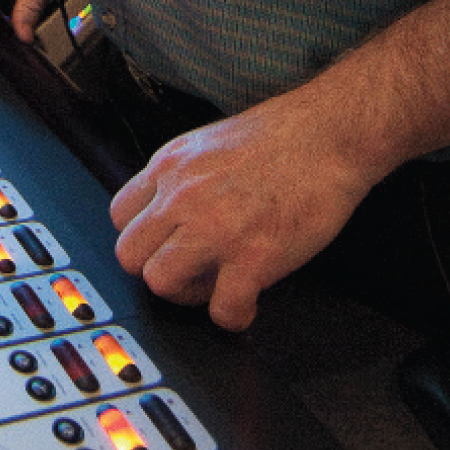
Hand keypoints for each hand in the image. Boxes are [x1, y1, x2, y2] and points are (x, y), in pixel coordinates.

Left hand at [110, 88, 376, 329]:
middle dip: (158, 270)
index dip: (144, 238)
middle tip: (192, 272)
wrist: (329, 134)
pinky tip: (251, 301)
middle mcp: (183, 195)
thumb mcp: (210, 143)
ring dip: (189, 295)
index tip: (166, 247)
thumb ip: (184, 178)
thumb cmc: (282, 135)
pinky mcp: (252, 257)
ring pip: (161, 284)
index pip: (120, 216)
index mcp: (171, 164)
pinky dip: (235, 316)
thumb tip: (172, 215)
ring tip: (218, 286)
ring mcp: (214, 228)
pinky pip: (223, 310)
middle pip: (130, 255)